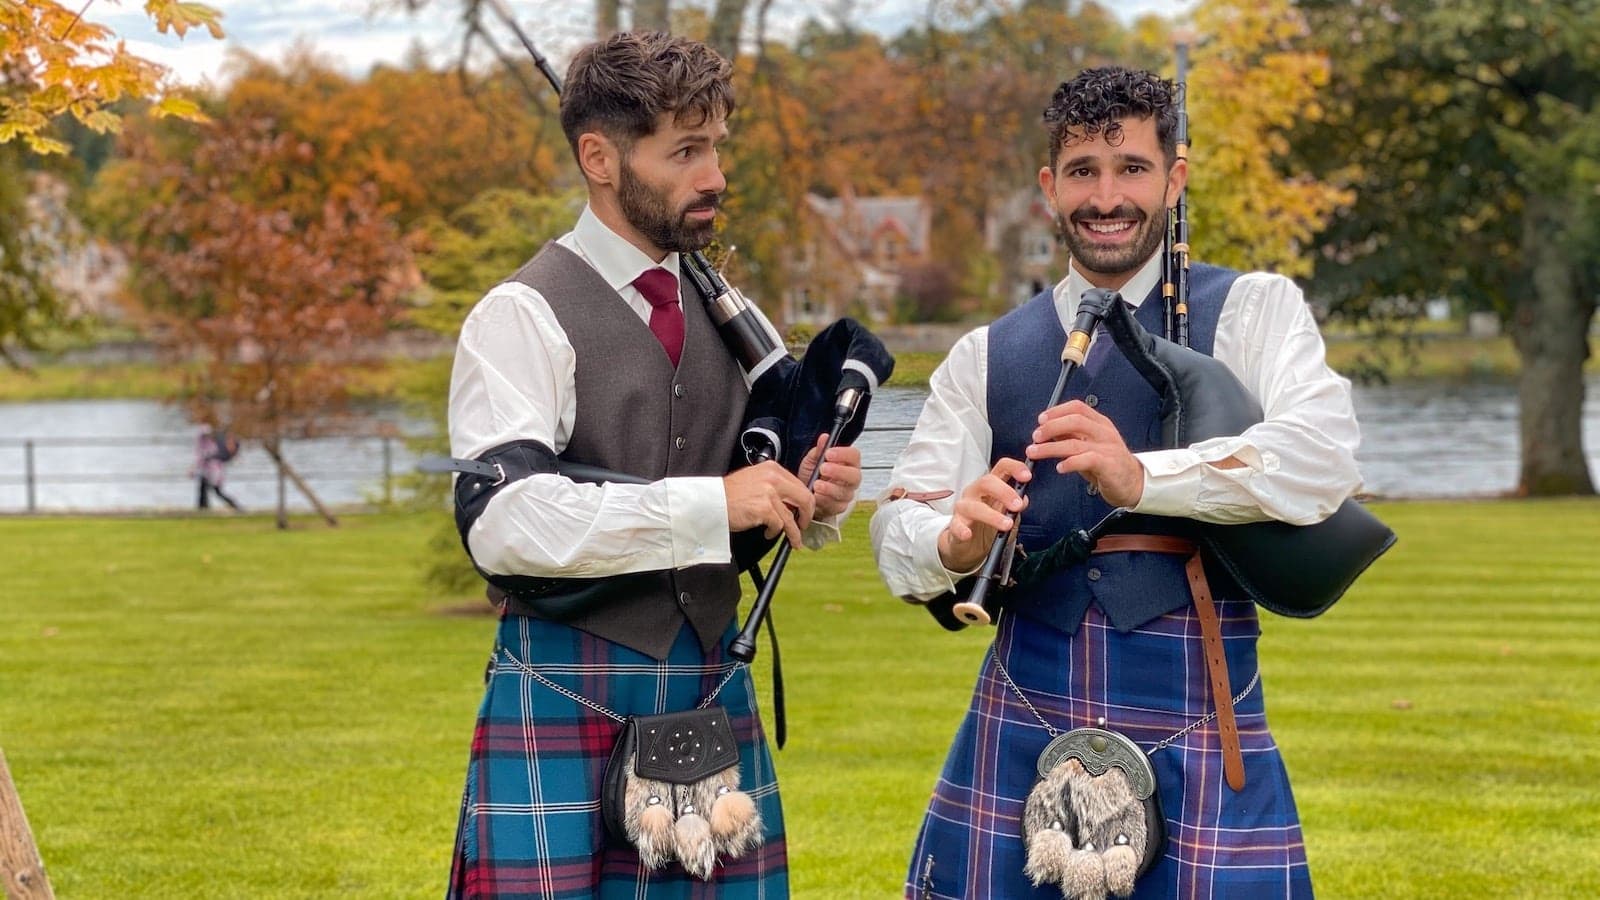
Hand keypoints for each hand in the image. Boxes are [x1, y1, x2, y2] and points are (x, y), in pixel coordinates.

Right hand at [723, 461, 814, 548]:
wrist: (711, 502)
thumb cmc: (729, 494)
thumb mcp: (754, 480)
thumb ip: (773, 486)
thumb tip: (790, 502)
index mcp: (772, 469)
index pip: (799, 485)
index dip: (805, 501)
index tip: (804, 511)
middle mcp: (773, 478)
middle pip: (804, 498)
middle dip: (807, 516)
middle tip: (804, 525)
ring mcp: (769, 493)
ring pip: (791, 517)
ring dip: (793, 531)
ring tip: (792, 539)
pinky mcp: (764, 508)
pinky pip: (779, 525)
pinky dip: (775, 533)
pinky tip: (768, 533)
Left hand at [796, 434, 862, 518]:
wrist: (804, 494)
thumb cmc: (813, 475)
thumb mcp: (812, 460)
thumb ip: (819, 450)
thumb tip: (824, 437)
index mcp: (848, 463)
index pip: (854, 456)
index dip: (843, 454)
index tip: (829, 453)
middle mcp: (851, 479)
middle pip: (854, 475)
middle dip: (839, 471)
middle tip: (823, 468)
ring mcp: (847, 494)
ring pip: (844, 492)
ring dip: (829, 488)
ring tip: (816, 484)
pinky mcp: (840, 507)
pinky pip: (835, 506)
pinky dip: (824, 501)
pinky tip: (816, 496)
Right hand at [938, 458, 1029, 571]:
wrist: (972, 546)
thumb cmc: (991, 526)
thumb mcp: (1009, 515)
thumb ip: (1016, 506)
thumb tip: (1024, 499)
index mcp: (992, 486)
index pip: (1002, 468)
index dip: (1014, 468)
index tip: (1027, 476)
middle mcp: (975, 492)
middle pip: (986, 482)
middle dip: (1004, 492)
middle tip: (1018, 506)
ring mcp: (964, 508)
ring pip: (973, 506)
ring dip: (992, 515)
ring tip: (1006, 525)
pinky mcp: (955, 525)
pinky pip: (956, 525)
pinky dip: (961, 530)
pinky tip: (968, 534)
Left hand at [1026, 400, 1143, 507]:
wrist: (1134, 483)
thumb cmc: (1109, 464)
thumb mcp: (1090, 445)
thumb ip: (1072, 436)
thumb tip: (1047, 430)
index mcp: (1100, 423)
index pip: (1078, 408)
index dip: (1057, 411)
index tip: (1041, 420)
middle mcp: (1104, 432)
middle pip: (1075, 421)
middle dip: (1051, 427)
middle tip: (1035, 436)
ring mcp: (1108, 448)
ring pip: (1075, 442)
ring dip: (1050, 447)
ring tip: (1035, 452)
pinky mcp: (1109, 465)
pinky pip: (1086, 460)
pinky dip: (1070, 463)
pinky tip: (1060, 468)